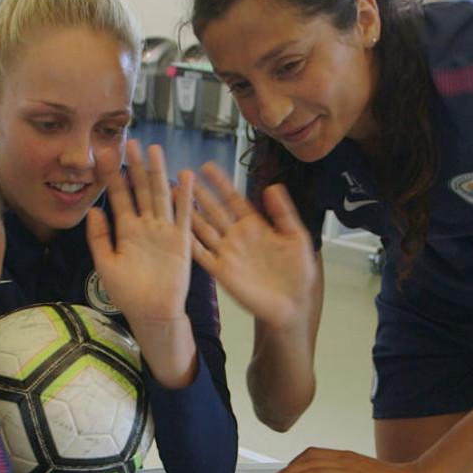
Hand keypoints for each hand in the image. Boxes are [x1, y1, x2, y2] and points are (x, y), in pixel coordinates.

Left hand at [86, 140, 192, 322]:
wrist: (152, 313)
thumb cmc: (128, 293)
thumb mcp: (105, 265)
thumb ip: (99, 238)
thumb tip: (92, 209)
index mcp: (126, 230)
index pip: (118, 197)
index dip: (111, 176)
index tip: (103, 155)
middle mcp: (145, 226)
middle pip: (140, 189)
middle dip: (135, 166)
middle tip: (130, 142)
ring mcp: (164, 231)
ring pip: (161, 195)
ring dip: (158, 173)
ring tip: (154, 150)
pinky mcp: (181, 240)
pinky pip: (183, 214)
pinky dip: (185, 196)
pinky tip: (185, 176)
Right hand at [190, 162, 315, 329]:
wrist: (293, 305)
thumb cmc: (298, 272)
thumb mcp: (296, 237)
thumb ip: (283, 213)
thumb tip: (274, 186)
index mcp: (254, 226)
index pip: (233, 199)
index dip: (220, 183)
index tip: (207, 166)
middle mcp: (237, 237)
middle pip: (214, 210)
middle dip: (199, 193)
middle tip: (182, 175)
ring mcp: (227, 254)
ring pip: (203, 229)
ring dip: (189, 213)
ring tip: (174, 196)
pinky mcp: (222, 272)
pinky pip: (202, 256)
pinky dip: (190, 244)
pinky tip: (178, 231)